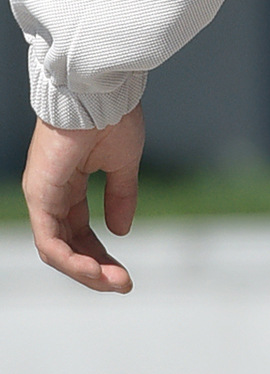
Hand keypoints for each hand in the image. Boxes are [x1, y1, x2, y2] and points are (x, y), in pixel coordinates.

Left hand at [22, 105, 144, 292]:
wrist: (100, 90)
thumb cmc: (111, 115)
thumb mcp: (123, 164)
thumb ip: (121, 196)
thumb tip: (121, 230)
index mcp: (68, 184)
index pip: (80, 232)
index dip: (102, 255)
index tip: (125, 273)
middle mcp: (50, 193)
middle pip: (68, 246)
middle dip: (96, 270)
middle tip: (123, 284)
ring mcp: (41, 195)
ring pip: (56, 250)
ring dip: (86, 272)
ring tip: (116, 282)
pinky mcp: (39, 195)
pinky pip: (50, 242)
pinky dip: (72, 261)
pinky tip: (96, 271)